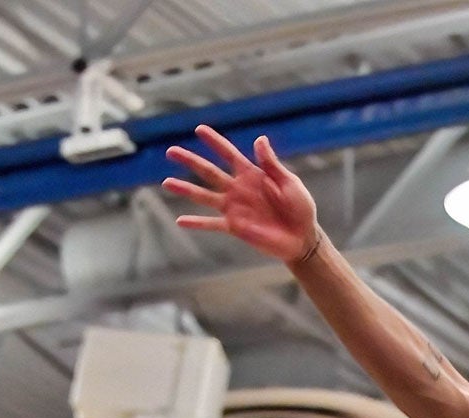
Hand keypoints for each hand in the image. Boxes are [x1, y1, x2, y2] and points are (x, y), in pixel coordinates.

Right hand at [163, 126, 318, 263]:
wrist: (303, 237)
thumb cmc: (300, 207)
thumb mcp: (289, 183)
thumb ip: (271, 164)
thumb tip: (260, 138)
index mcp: (252, 175)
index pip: (230, 154)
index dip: (215, 142)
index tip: (199, 129)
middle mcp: (238, 189)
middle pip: (209, 172)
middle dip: (190, 161)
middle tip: (170, 151)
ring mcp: (234, 208)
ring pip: (204, 196)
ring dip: (186, 189)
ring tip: (166, 183)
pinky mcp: (235, 227)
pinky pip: (212, 224)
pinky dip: (196, 223)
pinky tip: (179, 221)